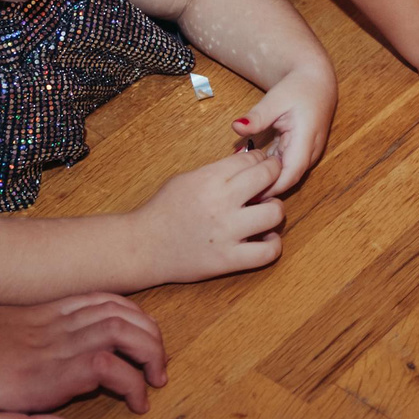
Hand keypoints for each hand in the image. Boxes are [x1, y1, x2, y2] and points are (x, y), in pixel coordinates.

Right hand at [133, 148, 285, 282]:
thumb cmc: (163, 210)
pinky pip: (268, 252)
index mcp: (209, 179)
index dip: (261, 159)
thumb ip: (217, 170)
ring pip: (275, 213)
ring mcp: (227, 233)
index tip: (261, 164)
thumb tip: (248, 158)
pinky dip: (272, 244)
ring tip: (266, 213)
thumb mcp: (187, 179)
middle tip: (271, 182)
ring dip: (275, 210)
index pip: (251, 159)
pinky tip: (264, 238)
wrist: (143, 246)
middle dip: (274, 175)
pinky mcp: (228, 259)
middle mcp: (222, 203)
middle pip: (268, 178)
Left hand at [236, 66, 336, 194]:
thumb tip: (237, 127)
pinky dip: (270, 169)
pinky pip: (286, 166)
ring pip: (288, 175)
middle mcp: (310, 151)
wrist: (317, 80)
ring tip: (242, 183)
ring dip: (268, 179)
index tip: (249, 193)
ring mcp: (308, 153)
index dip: (271, 187)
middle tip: (239, 193)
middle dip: (267, 188)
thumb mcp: (275, 99)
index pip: (290, 174)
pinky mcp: (301, 151)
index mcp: (306, 140)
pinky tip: (251, 169)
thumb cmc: (299, 87)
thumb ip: (257, 116)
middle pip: (289, 179)